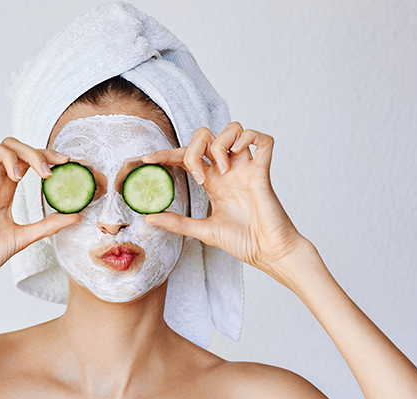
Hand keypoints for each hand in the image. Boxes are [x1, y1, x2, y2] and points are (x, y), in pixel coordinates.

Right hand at [0, 137, 80, 296]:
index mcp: (5, 189)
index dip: (44, 154)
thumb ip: (49, 224)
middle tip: (45, 172)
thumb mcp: (26, 236)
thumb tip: (77, 216)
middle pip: (9, 145)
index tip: (64, 161)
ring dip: (7, 154)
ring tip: (17, 176)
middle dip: (31, 151)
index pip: (25, 158)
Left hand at [142, 122, 306, 283]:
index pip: (185, 156)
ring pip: (233, 129)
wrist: (269, 252)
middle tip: (199, 175)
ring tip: (223, 169)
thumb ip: (177, 222)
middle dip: (194, 148)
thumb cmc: (242, 242)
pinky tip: (240, 153)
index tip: (147, 160)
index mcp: (212, 182)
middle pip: (206, 135)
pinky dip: (250, 137)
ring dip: (221, 144)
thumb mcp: (203, 231)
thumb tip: (148, 218)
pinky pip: (263, 140)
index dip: (166, 154)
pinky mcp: (263, 171)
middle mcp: (227, 170)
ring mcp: (246, 168)